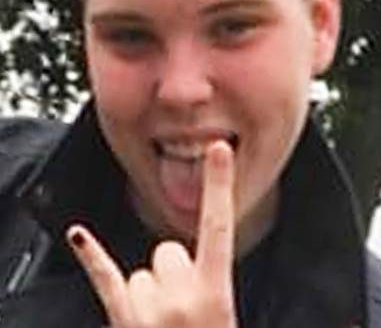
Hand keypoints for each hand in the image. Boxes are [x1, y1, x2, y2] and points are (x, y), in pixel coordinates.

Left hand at [66, 141, 236, 327]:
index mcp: (215, 297)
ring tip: (162, 326)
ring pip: (143, 271)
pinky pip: (105, 276)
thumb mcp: (223, 320)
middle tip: (183, 312)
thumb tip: (199, 274)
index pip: (218, 226)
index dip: (219, 183)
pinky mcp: (123, 319)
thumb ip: (212, 290)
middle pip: (169, 250)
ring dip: (149, 294)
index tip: (218, 148)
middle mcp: (181, 299)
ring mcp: (149, 309)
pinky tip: (78, 235)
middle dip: (173, 274)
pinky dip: (92, 255)